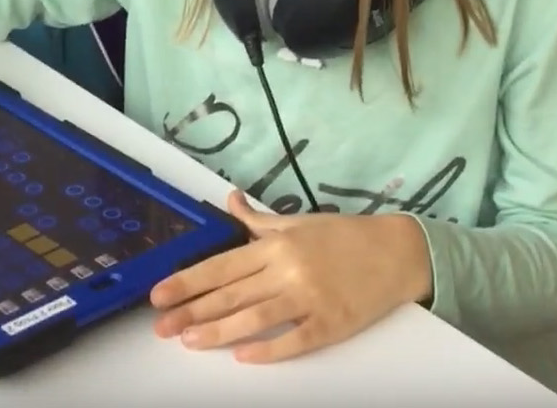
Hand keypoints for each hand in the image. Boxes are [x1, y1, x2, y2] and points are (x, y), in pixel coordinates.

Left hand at [149, 189, 432, 363]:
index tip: (158, 295)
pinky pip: (295, 339)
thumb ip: (258, 220)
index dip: (187, 281)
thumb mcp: (298, 222)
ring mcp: (310, 297)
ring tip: (190, 341)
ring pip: (256, 317)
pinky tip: (243, 357)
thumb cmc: (344, 237)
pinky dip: (268, 349)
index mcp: (277, 244)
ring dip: (220, 331)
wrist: (398, 252)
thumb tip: (229, 200)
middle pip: (231, 293)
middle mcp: (289, 269)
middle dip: (192, 311)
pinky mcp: (332, 323)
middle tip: (162, 327)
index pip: (221, 265)